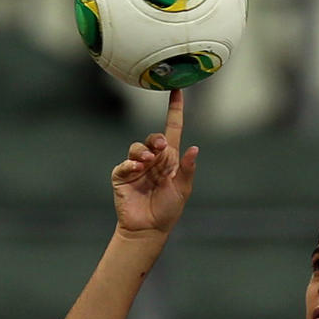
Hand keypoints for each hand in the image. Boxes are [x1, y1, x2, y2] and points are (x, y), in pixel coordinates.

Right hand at [111, 90, 197, 235]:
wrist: (149, 228)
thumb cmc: (168, 209)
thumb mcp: (183, 189)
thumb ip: (187, 170)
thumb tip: (195, 149)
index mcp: (170, 159)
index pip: (172, 129)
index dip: (175, 110)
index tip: (177, 91)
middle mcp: (153, 159)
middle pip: (153, 138)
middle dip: (156, 139)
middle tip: (161, 148)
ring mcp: (137, 166)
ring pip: (137, 147)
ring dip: (143, 151)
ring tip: (148, 162)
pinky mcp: (122, 176)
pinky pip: (124, 164)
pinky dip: (130, 165)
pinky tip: (137, 169)